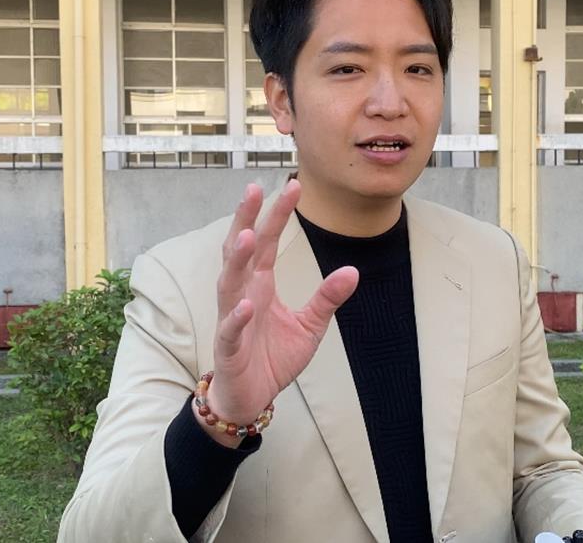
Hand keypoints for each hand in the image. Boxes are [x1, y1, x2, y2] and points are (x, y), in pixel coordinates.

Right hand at [198, 179, 358, 445]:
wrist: (251, 397)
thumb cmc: (273, 358)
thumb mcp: (310, 326)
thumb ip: (327, 298)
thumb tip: (353, 271)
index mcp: (260, 283)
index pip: (267, 242)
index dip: (277, 214)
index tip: (293, 185)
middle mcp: (242, 293)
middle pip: (240, 250)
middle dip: (245, 219)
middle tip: (253, 189)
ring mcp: (231, 318)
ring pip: (229, 282)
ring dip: (236, 260)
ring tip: (246, 236)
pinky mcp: (229, 347)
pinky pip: (231, 329)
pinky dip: (236, 316)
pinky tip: (245, 303)